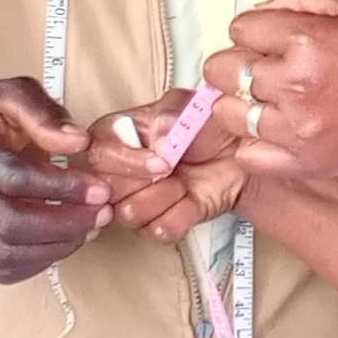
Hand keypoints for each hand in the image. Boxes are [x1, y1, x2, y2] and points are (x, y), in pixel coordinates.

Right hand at [0, 78, 108, 282]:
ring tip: (88, 229)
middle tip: (102, 214)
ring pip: (5, 254)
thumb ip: (44, 115)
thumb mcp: (8, 95)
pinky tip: (60, 244)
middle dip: (66, 224)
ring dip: (56, 248)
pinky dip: (36, 263)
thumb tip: (80, 143)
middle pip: (10, 223)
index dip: (62, 188)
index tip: (100, 190)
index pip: (14, 177)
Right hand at [86, 90, 253, 239]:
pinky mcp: (160, 223)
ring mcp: (138, 200)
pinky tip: (191, 200)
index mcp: (117, 136)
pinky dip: (180, 216)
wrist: (239, 152)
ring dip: (163, 197)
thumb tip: (156, 137)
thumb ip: (167, 115)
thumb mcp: (189, 106)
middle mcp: (120, 172)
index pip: (98, 154)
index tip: (161, 161)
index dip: (128, 162)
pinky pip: (158, 231)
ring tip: (183, 182)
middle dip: (145, 181)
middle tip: (172, 169)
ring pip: (130, 214)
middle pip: (107, 189)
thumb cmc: (208, 125)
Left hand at [214, 0, 337, 183]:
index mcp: (308, 39)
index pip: (240, 27)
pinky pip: (247, 154)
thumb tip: (263, 8)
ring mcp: (296, 128)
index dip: (256, 29)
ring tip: (270, 99)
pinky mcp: (302, 162)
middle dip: (238, 62)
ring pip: (227, 112)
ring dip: (241, 102)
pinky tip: (275, 129)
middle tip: (265, 66)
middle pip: (222, 69)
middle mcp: (295, 84)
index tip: (273, 37)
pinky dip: (253, 142)